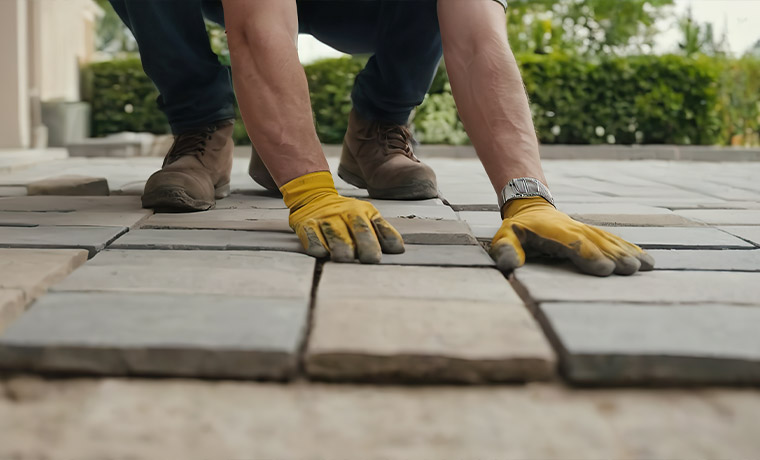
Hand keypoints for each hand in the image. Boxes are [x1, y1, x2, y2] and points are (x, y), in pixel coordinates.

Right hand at [280, 171, 404, 262]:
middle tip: (370, 260)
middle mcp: (344, 213)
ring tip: (346, 260)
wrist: (312, 197)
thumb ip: (382, 231)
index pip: (374, 227)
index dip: (378, 242)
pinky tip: (323, 254)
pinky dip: (318, 247)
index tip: (379, 257)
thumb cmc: (344, 214)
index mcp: (362, 211)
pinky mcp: (306, 225)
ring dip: (342, 249)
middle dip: (366, 247)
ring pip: (336, 236)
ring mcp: (325, 219)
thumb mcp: (366, 216)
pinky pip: (312, 238)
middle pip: (358, 231)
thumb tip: (398, 249)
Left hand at [490, 197, 654, 275]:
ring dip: (627, 253)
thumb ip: (506, 250)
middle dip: (614, 257)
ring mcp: (586, 230)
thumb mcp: (504, 237)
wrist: (531, 206)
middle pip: (596, 243)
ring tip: (645, 266)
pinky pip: (614, 240)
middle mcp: (573, 229)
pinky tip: (647, 260)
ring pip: (609, 241)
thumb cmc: (517, 229)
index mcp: (552, 232)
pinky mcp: (594, 233)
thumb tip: (510, 265)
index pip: (572, 244)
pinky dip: (631, 250)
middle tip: (631, 270)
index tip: (604, 269)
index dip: (588, 255)